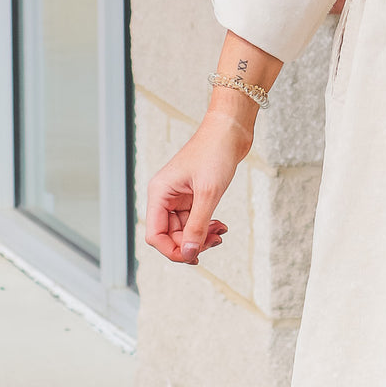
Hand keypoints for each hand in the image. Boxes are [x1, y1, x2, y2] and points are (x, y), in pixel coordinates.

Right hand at [144, 112, 251, 266]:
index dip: (172, 251)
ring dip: (201, 236)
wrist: (230, 130)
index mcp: (159, 193)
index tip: (194, 256)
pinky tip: (221, 226)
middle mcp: (165, 196)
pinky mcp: (193, 195)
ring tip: (220, 232)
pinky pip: (194, 220)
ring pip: (184, 230)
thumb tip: (189, 253)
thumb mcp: (208, 193)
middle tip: (215, 242)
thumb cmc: (216, 152)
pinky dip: (207, 226)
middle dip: (191, 243)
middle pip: (170, 235)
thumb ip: (198, 226)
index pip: (155, 235)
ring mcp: (179, 196)